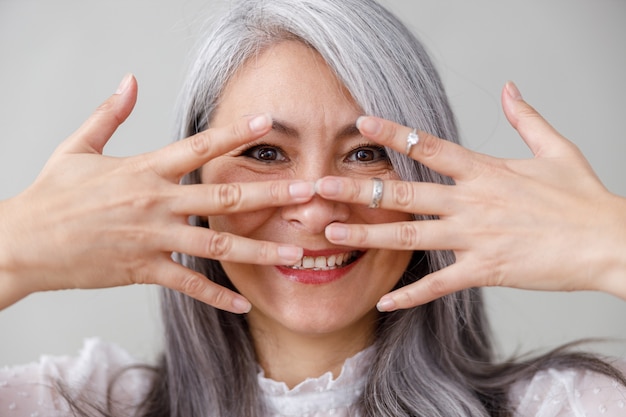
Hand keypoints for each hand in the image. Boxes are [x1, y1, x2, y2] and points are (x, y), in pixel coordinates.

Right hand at [0, 75, 313, 312]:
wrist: (23, 242)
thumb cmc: (53, 195)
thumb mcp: (78, 146)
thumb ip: (110, 113)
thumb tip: (130, 79)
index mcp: (144, 169)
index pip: (198, 147)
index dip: (235, 135)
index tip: (268, 125)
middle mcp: (155, 202)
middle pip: (222, 196)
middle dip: (268, 194)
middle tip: (306, 192)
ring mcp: (152, 238)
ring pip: (215, 244)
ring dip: (258, 248)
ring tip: (293, 252)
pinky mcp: (143, 269)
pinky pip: (188, 284)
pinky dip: (217, 295)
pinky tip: (244, 303)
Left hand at [316, 82, 625, 310]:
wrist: (607, 242)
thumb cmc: (583, 198)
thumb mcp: (556, 149)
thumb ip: (527, 117)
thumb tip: (510, 88)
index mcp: (485, 170)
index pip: (430, 147)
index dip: (394, 134)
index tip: (362, 124)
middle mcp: (472, 202)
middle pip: (406, 192)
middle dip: (360, 188)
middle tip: (321, 185)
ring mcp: (476, 237)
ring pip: (411, 236)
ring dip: (369, 235)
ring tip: (332, 233)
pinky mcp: (485, 270)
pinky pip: (439, 285)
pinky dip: (411, 295)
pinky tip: (384, 302)